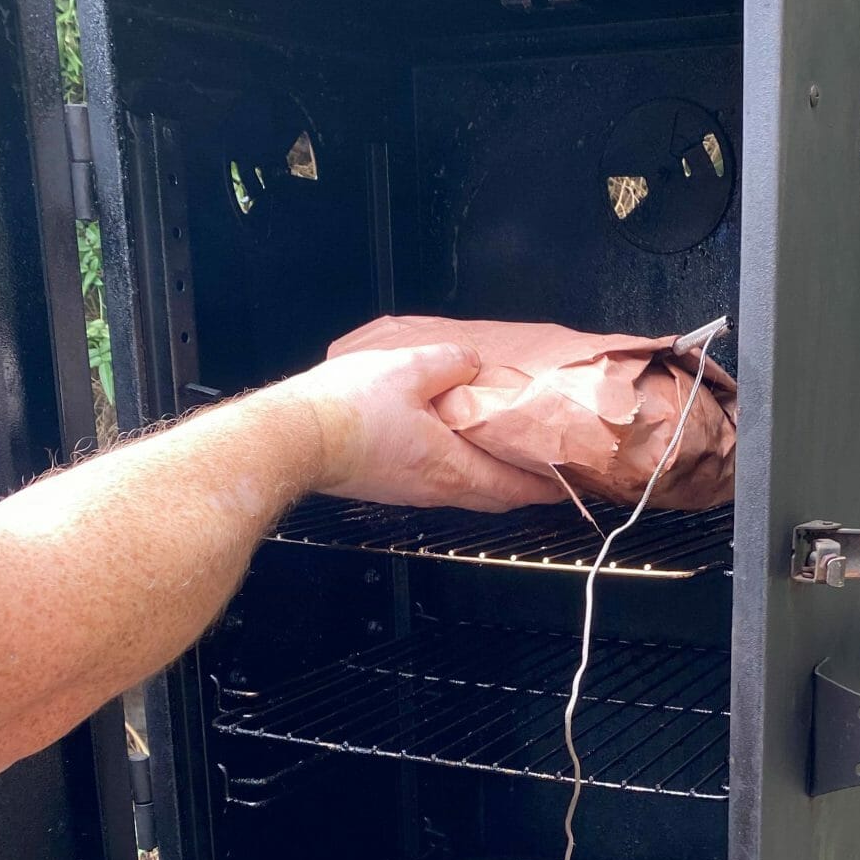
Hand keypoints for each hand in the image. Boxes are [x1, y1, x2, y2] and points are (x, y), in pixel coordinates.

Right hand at [283, 343, 558, 511]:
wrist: (295, 437)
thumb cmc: (347, 411)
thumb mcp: (410, 369)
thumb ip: (450, 362)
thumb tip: (470, 362)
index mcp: (450, 466)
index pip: (512, 486)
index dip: (543, 485)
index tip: (565, 483)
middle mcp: (434, 488)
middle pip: (493, 498)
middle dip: (522, 488)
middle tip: (542, 475)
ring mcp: (410, 491)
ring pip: (465, 492)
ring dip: (489, 480)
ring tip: (503, 458)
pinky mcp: (388, 485)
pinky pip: (436, 484)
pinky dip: (457, 472)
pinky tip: (451, 448)